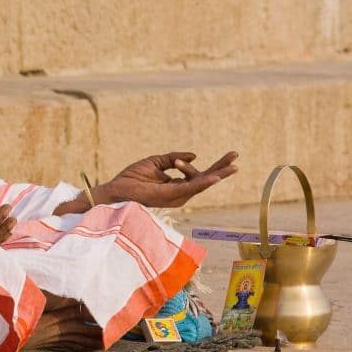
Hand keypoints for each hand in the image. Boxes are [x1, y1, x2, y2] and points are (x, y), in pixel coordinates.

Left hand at [95, 151, 238, 208]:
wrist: (115, 189)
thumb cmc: (132, 178)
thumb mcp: (155, 162)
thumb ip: (174, 158)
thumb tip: (195, 155)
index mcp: (177, 186)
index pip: (198, 175)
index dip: (201, 165)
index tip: (179, 160)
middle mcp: (180, 193)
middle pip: (206, 180)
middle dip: (222, 168)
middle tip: (236, 155)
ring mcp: (176, 196)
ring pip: (202, 184)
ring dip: (218, 173)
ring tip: (233, 164)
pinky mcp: (169, 195)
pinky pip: (189, 188)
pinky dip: (202, 182)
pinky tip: (215, 177)